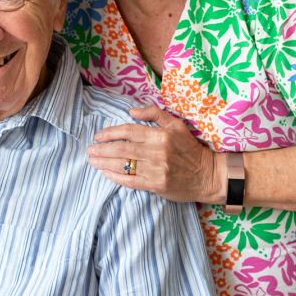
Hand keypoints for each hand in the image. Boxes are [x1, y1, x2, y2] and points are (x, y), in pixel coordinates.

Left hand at [87, 105, 220, 202]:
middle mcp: (157, 151)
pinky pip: (131, 181)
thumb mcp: (176, 124)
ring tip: (92, 161)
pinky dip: (116, 177)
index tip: (98, 136)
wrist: (207, 175)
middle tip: (88, 150)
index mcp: (160, 135)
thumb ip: (154, 114)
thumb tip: (131, 111)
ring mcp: (156, 170)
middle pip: (122, 149)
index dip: (110, 133)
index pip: (129, 131)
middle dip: (102, 149)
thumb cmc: (189, 148)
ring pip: (124, 165)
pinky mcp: (156, 185)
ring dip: (104, 163)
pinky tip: (105, 173)